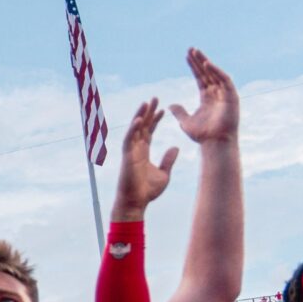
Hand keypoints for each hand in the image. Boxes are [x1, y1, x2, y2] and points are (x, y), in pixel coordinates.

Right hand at [111, 98, 174, 218]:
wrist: (136, 202)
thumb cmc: (148, 191)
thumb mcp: (164, 173)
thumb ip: (168, 159)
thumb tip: (175, 147)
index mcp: (143, 152)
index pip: (149, 132)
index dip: (155, 120)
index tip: (163, 109)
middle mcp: (136, 149)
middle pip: (142, 126)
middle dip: (148, 112)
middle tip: (155, 98)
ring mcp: (130, 152)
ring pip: (135, 129)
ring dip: (140, 115)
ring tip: (146, 102)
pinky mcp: (127, 157)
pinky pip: (129, 140)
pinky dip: (133, 129)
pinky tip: (139, 119)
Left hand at [170, 48, 237, 145]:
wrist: (214, 144)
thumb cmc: (202, 135)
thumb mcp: (186, 121)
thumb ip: (180, 111)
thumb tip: (170, 104)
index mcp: (207, 98)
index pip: (201, 78)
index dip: (194, 67)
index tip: (187, 56)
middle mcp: (217, 94)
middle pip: (208, 73)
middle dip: (200, 61)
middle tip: (191, 49)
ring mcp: (225, 95)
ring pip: (216, 74)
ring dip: (207, 63)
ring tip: (197, 52)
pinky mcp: (232, 97)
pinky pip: (225, 81)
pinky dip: (217, 72)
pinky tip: (207, 64)